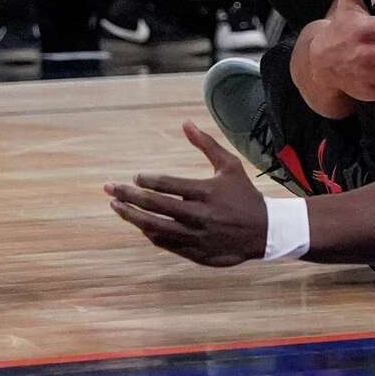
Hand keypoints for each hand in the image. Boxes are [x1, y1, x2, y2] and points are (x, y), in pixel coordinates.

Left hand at [106, 123, 269, 266]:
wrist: (263, 232)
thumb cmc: (244, 195)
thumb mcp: (229, 166)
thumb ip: (206, 145)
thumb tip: (185, 123)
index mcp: (207, 192)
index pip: (168, 185)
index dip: (147, 180)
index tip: (136, 177)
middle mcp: (200, 215)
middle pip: (156, 206)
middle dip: (128, 197)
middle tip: (111, 189)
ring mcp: (196, 236)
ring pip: (155, 227)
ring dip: (132, 217)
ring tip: (116, 208)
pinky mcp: (195, 252)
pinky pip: (165, 243)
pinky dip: (150, 233)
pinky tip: (140, 224)